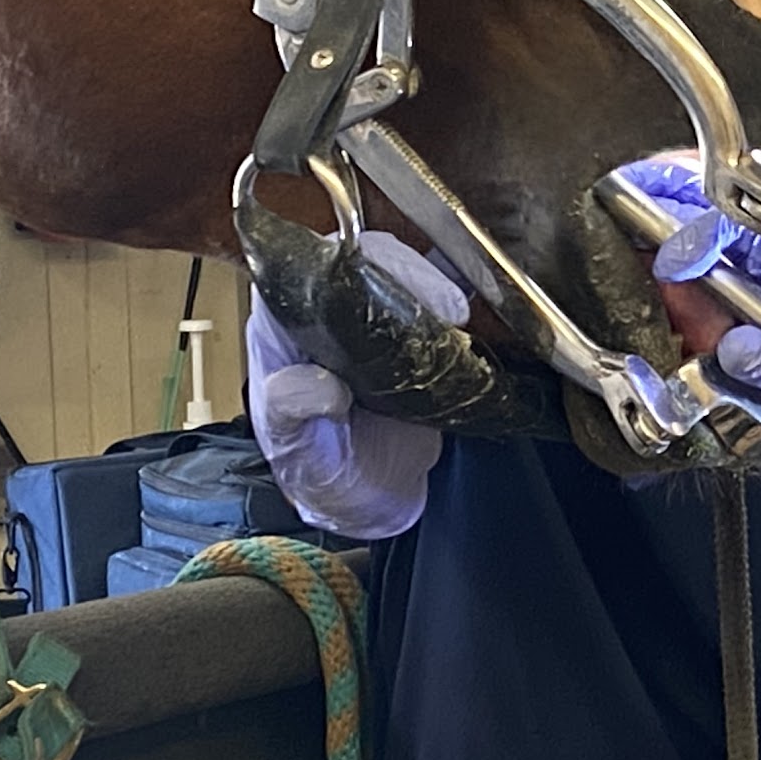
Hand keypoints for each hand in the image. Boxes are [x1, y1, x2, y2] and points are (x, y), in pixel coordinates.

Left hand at [246, 230, 466, 540]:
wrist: (373, 498)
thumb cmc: (325, 474)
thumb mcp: (301, 454)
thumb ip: (292, 417)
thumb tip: (305, 383)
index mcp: (283, 333)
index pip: (305, 274)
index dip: (344, 272)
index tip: (386, 296)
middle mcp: (326, 314)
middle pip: (361, 261)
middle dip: (406, 275)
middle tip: (444, 310)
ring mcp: (372, 320)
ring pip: (400, 272)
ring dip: (436, 284)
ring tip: (460, 317)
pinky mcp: (412, 331)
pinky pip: (435, 295)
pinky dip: (459, 289)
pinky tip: (478, 303)